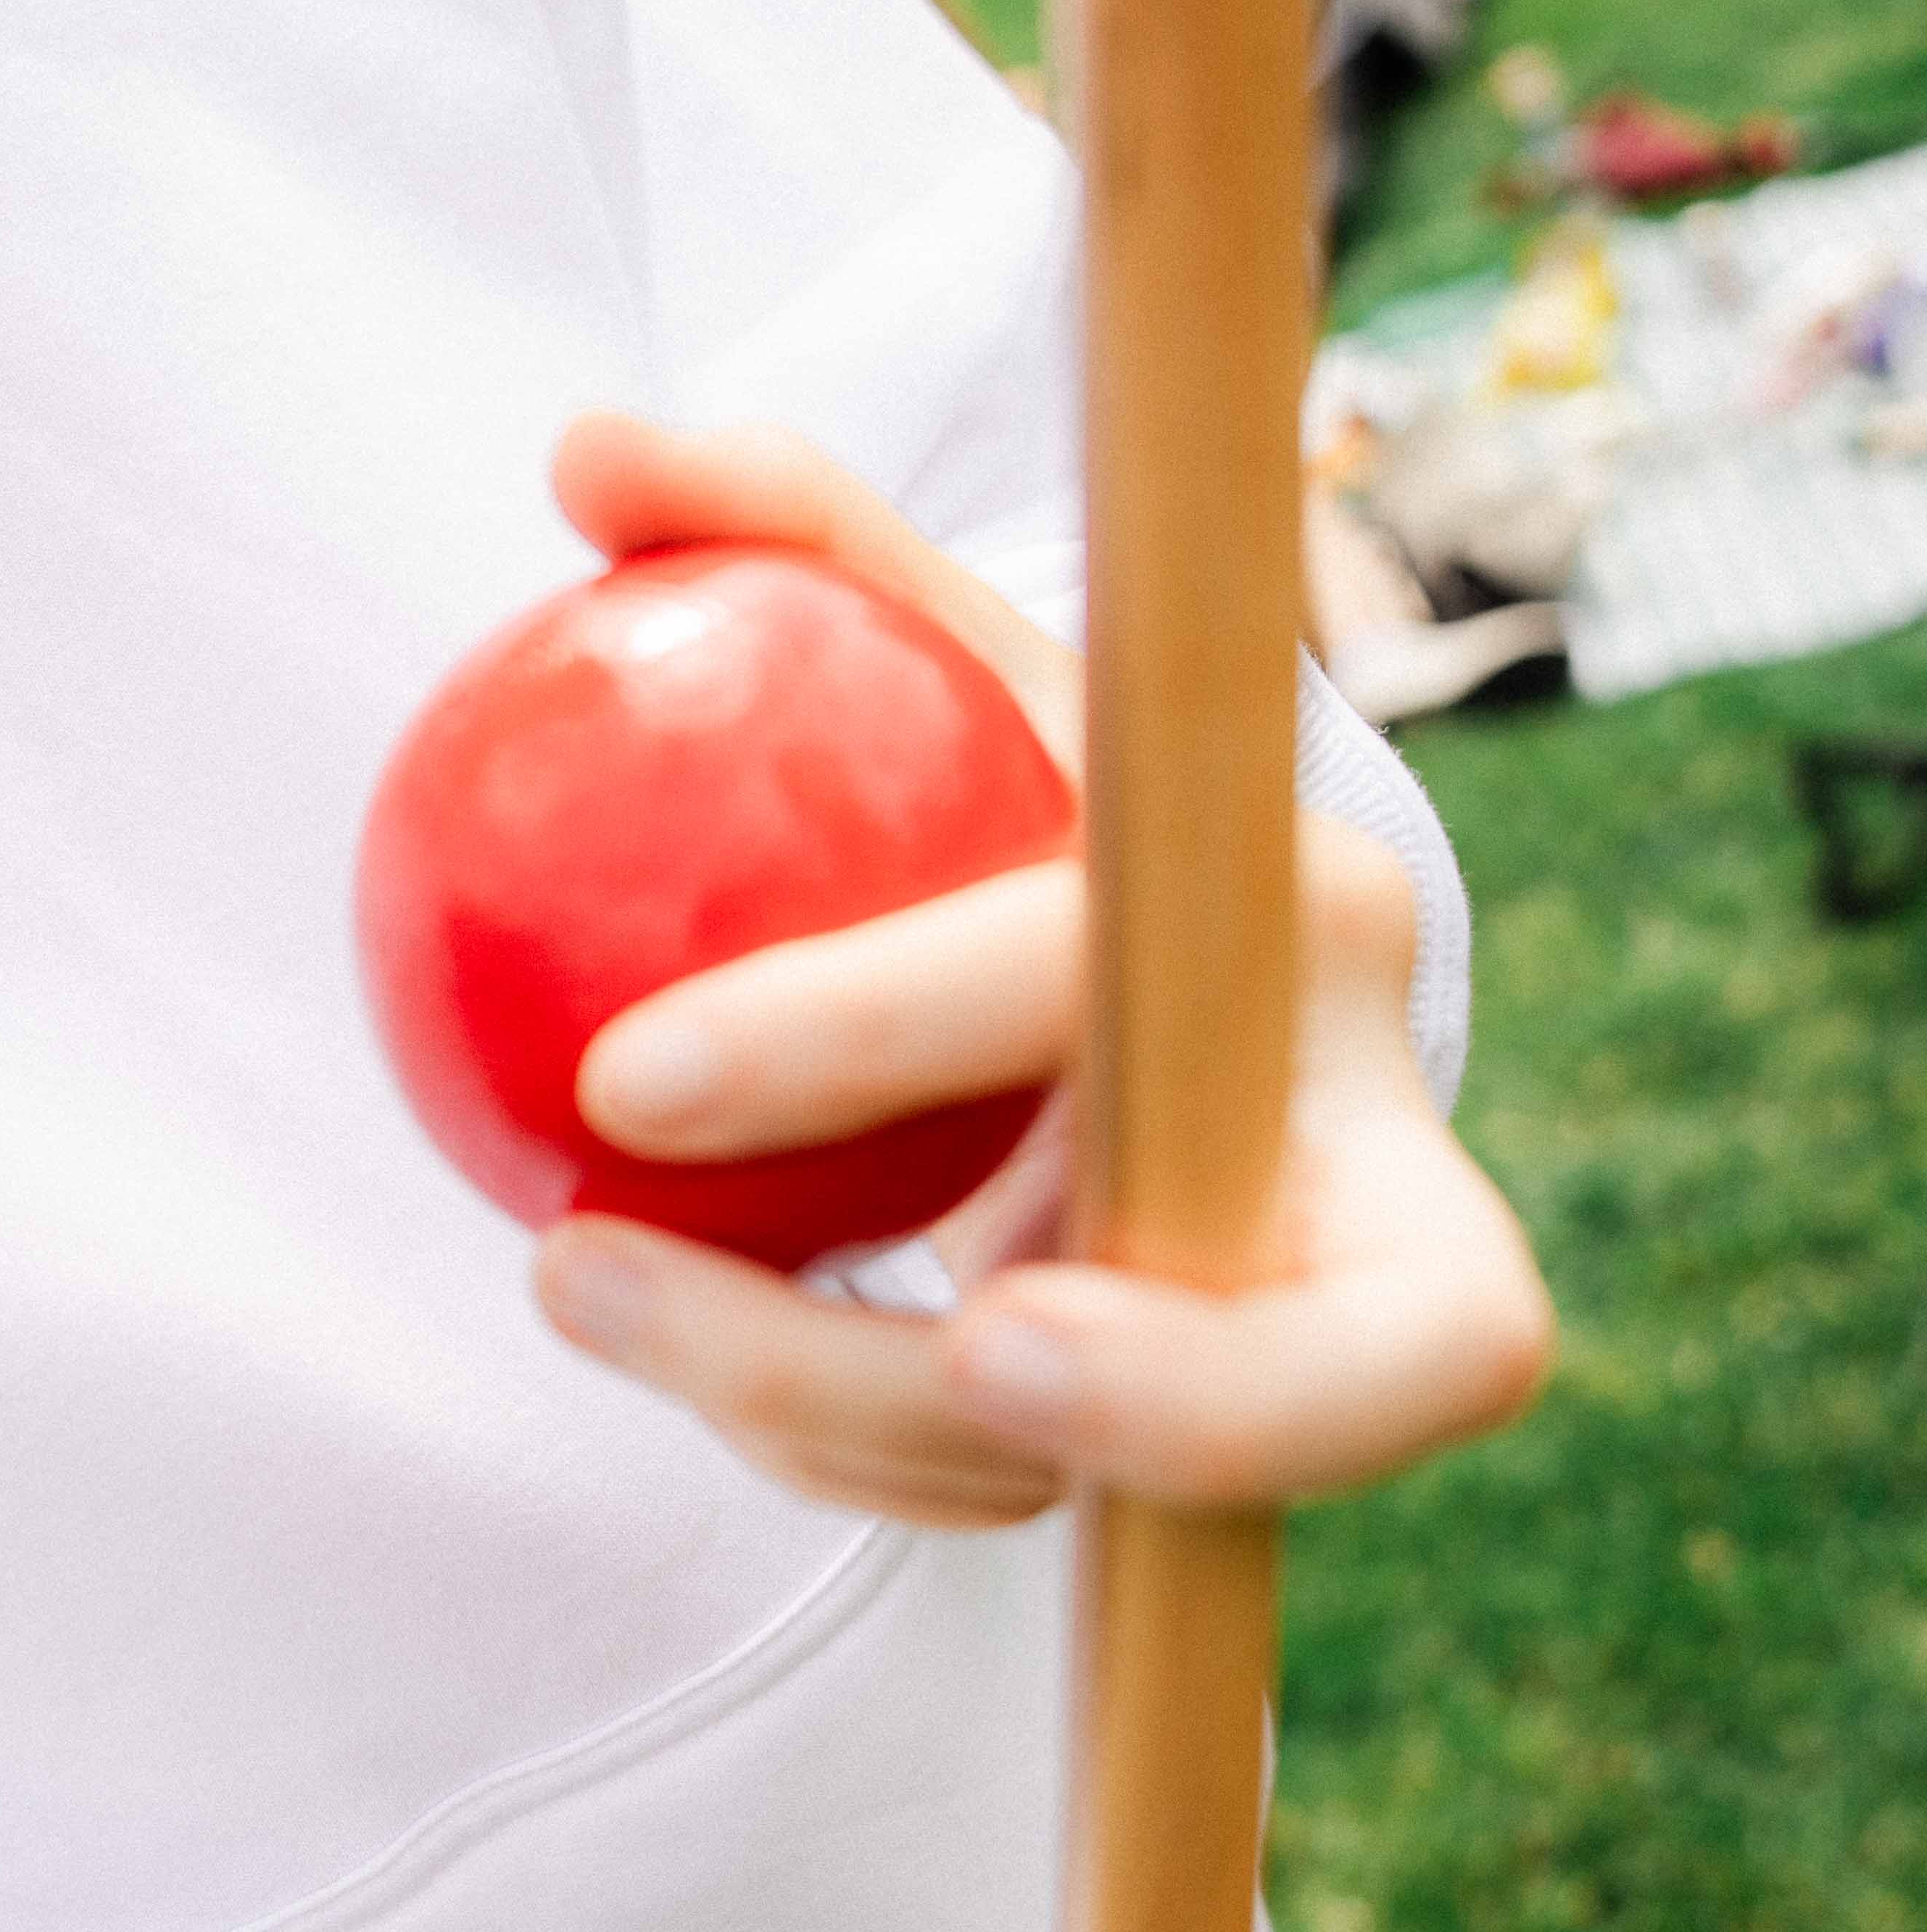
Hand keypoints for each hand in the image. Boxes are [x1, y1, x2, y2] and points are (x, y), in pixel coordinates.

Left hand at [530, 415, 1552, 1521]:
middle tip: (706, 1319)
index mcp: (1301, 918)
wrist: (1161, 966)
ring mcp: (1311, 1336)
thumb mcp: (944, 654)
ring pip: (1107, 1463)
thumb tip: (589, 446)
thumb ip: (792, 541)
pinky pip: (1002, 1485)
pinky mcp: (1202, 1443)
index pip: (1091, 975)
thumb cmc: (1037, 792)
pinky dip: (820, 1437)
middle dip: (1125, 1395)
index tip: (627, 1076)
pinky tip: (651, 1327)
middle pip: (1345, 1357)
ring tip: (564, 1284)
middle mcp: (1366, 1155)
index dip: (879, 1031)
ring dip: (823, 1419)